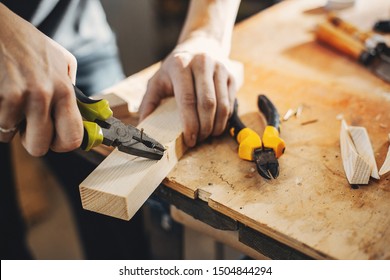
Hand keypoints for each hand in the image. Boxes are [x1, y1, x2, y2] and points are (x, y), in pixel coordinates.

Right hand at [0, 4, 82, 155]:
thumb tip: (82, 115)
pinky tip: (3, 97)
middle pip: (39, 147)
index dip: (62, 145)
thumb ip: (71, 89)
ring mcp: (17, 97)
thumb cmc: (30, 45)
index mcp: (64, 90)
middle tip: (29, 126)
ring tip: (14, 102)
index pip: (72, 137)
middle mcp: (43, 96)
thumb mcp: (63, 61)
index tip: (56, 141)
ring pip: (11, 136)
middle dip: (33, 141)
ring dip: (11, 125)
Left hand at [139, 36, 242, 146]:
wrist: (201, 45)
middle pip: (208, 104)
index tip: (189, 139)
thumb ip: (149, 102)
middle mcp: (202, 63)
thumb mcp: (158, 80)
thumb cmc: (176, 69)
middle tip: (198, 139)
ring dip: (216, 126)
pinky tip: (216, 124)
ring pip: (222, 105)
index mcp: (180, 64)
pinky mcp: (231, 75)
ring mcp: (219, 68)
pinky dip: (224, 118)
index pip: (187, 99)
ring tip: (208, 135)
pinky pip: (230, 102)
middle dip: (204, 127)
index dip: (190, 123)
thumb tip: (143, 125)